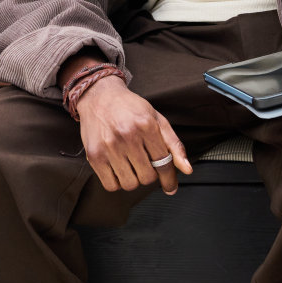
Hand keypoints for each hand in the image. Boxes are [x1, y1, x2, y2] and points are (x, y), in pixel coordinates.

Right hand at [72, 76, 190, 194]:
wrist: (99, 96)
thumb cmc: (130, 108)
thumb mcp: (157, 119)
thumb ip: (174, 145)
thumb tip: (187, 170)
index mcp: (146, 125)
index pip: (164, 162)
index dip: (169, 178)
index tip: (170, 186)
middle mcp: (127, 135)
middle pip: (147, 176)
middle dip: (149, 174)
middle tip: (144, 164)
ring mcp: (109, 146)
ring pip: (130, 184)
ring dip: (133, 179)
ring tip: (130, 165)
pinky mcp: (94, 155)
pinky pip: (111, 185)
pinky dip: (117, 182)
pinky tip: (118, 169)